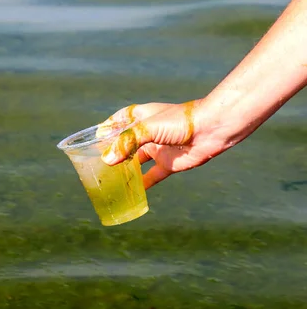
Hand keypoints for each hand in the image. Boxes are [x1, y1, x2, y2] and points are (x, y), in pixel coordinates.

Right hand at [98, 100, 224, 189]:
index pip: (121, 119)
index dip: (109, 126)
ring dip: (126, 168)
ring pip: (137, 160)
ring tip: (110, 178)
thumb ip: (127, 143)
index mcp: (143, 116)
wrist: (212, 129)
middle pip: (126, 143)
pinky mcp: (169, 163)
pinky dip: (143, 184)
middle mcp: (149, 133)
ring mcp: (159, 148)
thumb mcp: (148, 128)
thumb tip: (108, 160)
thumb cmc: (180, 121)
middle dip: (114, 151)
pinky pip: (152, 176)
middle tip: (98, 162)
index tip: (96, 137)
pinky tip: (132, 192)